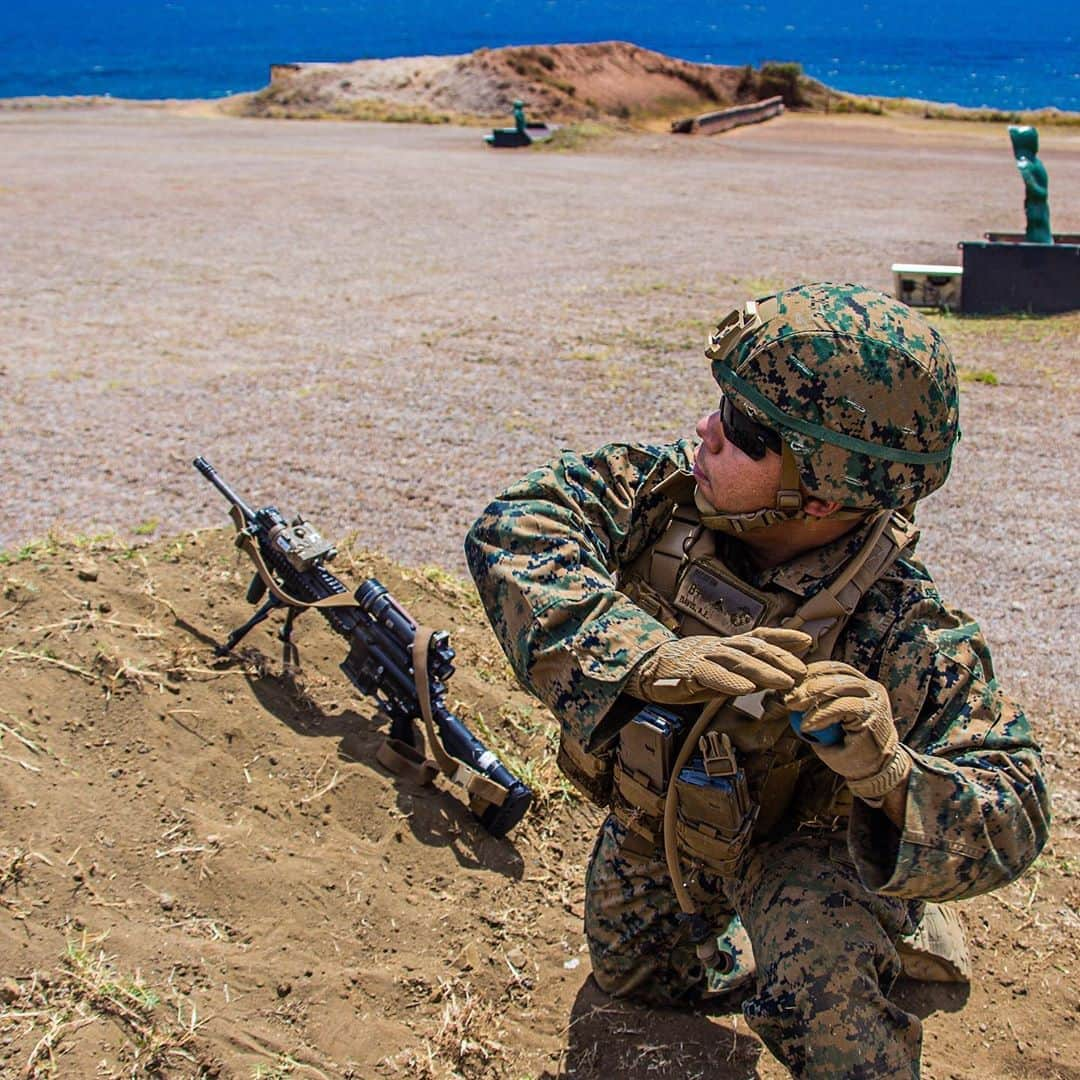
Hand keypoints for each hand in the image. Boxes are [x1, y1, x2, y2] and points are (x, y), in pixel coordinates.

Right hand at [627, 628, 811, 704]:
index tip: (807, 641)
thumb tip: (778, 674)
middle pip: (753, 649)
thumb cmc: (688, 671)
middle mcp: (718, 647)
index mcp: (727, 645)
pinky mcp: (688, 672)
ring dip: (762, 671)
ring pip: (736, 661)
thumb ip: (747, 669)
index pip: (758, 637)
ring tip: (784, 681)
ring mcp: (703, 657)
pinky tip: (746, 689)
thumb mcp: (721, 668)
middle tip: (801, 671)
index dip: (782, 638)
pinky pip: (711, 675)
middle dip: (780, 659)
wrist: (648, 670)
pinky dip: (729, 681)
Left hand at [783, 661, 911, 800]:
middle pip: (835, 674)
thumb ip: (814, 707)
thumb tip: (786, 694)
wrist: (875, 772)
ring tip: (793, 707)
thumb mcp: (827, 723)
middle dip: (807, 684)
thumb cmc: (848, 747)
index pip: (833, 668)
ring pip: (839, 686)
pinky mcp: (874, 713)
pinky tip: (807, 724)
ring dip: (812, 696)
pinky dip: (822, 715)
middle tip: (787, 698)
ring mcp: (874, 699)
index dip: (810, 673)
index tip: (788, 683)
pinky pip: (843, 707)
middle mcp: (870, 688)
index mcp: (860, 684)